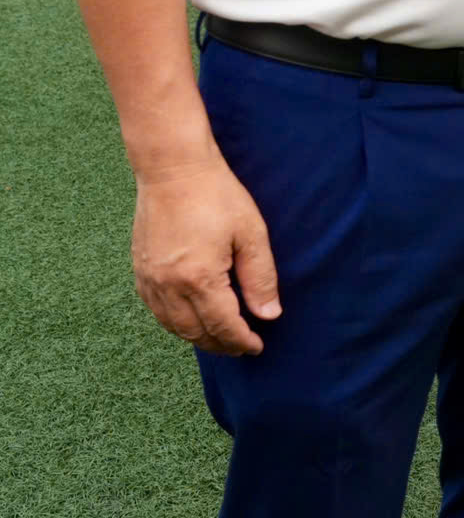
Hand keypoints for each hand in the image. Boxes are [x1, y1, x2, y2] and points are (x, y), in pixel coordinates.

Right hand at [131, 153, 278, 354]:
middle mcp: (168, 285)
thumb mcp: (251, 234)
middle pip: (194, 332)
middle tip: (241, 347)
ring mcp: (149, 279)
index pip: (222, 325)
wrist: (173, 169)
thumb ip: (260, 278)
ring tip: (220, 339)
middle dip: (220, 344)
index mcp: (198, 278)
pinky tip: (190, 320)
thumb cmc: (217, 196)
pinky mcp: (139, 270)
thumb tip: (269, 315)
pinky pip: (156, 310)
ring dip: (196, 337)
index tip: (257, 347)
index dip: (241, 341)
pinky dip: (174, 323)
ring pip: (172, 325)